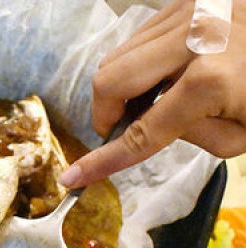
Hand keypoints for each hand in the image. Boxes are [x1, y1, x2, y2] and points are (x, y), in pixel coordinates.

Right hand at [59, 0, 245, 188]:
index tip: (73, 176)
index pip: (139, 133)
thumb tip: (146, 125)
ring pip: (116, 57)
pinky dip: (136, 65)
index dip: (103, 161)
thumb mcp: (238, 137)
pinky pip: (136, 38)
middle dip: (105, 114)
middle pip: (109, 81)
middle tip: (119, 127)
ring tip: (149, 99)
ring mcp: (188, 10)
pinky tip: (162, 74)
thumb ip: (186, 137)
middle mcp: (193, 38)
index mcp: (210, 82)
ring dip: (119, 89)